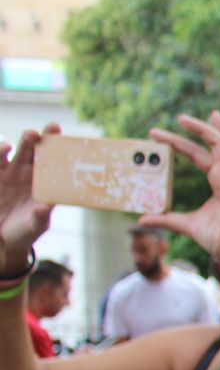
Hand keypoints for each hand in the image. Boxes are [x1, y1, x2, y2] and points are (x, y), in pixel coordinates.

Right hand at [0, 125, 59, 270]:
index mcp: (43, 182)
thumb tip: (46, 207)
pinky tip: (4, 148)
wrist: (2, 239)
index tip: (63, 136)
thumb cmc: (25, 231)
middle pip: (33, 150)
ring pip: (13, 152)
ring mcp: (8, 174)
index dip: (58, 147)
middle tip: (47, 130)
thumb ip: (39, 217)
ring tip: (25, 139)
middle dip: (39, 138)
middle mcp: (26, 173)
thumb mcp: (34, 226)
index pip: (52, 161)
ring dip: (18, 143)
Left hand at [144, 111, 219, 274]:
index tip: (159, 136)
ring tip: (210, 112)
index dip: (180, 145)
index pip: (198, 157)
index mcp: (218, 184)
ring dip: (214, 127)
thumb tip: (142, 220)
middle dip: (197, 130)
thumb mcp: (187, 226)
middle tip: (179, 117)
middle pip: (211, 146)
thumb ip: (167, 219)